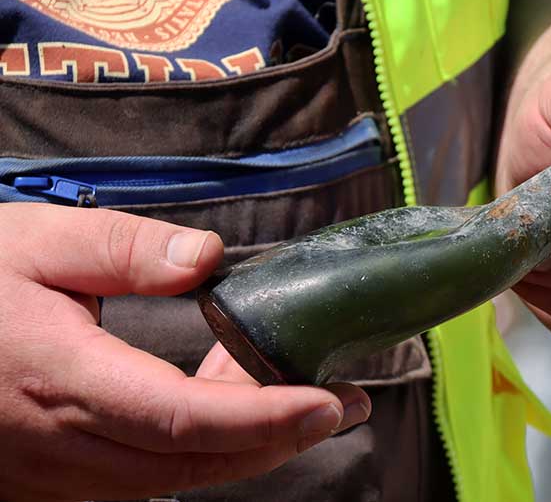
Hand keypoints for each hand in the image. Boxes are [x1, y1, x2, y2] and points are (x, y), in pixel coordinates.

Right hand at [0, 204, 370, 500]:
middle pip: (192, 463)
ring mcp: (51, 471)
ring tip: (292, 392)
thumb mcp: (37, 241)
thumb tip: (208, 258)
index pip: (186, 419)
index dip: (267, 418)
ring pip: (170, 478)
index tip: (332, 402)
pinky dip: (197, 448)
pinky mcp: (49, 477)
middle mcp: (60, 443)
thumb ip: (125, 248)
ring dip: (242, 444)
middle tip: (343, 404)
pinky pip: (140, 478)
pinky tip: (223, 403)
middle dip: (280, 440)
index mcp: (61, 377)